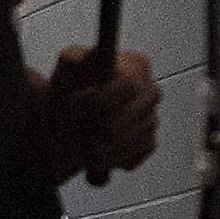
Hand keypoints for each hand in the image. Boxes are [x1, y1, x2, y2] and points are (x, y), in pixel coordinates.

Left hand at [46, 43, 158, 183]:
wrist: (67, 118)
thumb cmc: (69, 88)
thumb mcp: (66, 65)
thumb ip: (74, 60)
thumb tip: (88, 59)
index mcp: (137, 65)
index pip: (128, 85)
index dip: (100, 100)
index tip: (75, 105)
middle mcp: (151, 91)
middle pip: (128, 119)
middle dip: (93, 128)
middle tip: (72, 128)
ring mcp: (152, 119)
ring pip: (124, 143)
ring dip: (95, 146)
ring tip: (77, 139)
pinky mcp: (148, 144)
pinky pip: (129, 158)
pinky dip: (107, 159)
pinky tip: (95, 150)